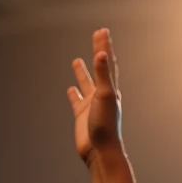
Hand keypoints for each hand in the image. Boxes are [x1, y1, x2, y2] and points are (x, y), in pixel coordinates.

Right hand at [67, 28, 121, 163]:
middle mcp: (102, 95)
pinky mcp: (81, 116)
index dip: (104, 46)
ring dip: (83, 72)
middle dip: (98, 52)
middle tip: (96, 36)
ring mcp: (91, 105)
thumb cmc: (105, 125)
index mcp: (110, 89)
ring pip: (86, 84)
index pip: (107, 62)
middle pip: (99, 69)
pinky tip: (71, 89)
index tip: (102, 30)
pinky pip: (76, 101)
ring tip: (77, 60)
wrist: (100, 151)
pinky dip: (74, 93)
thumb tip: (101, 53)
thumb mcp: (104, 96)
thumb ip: (102, 75)